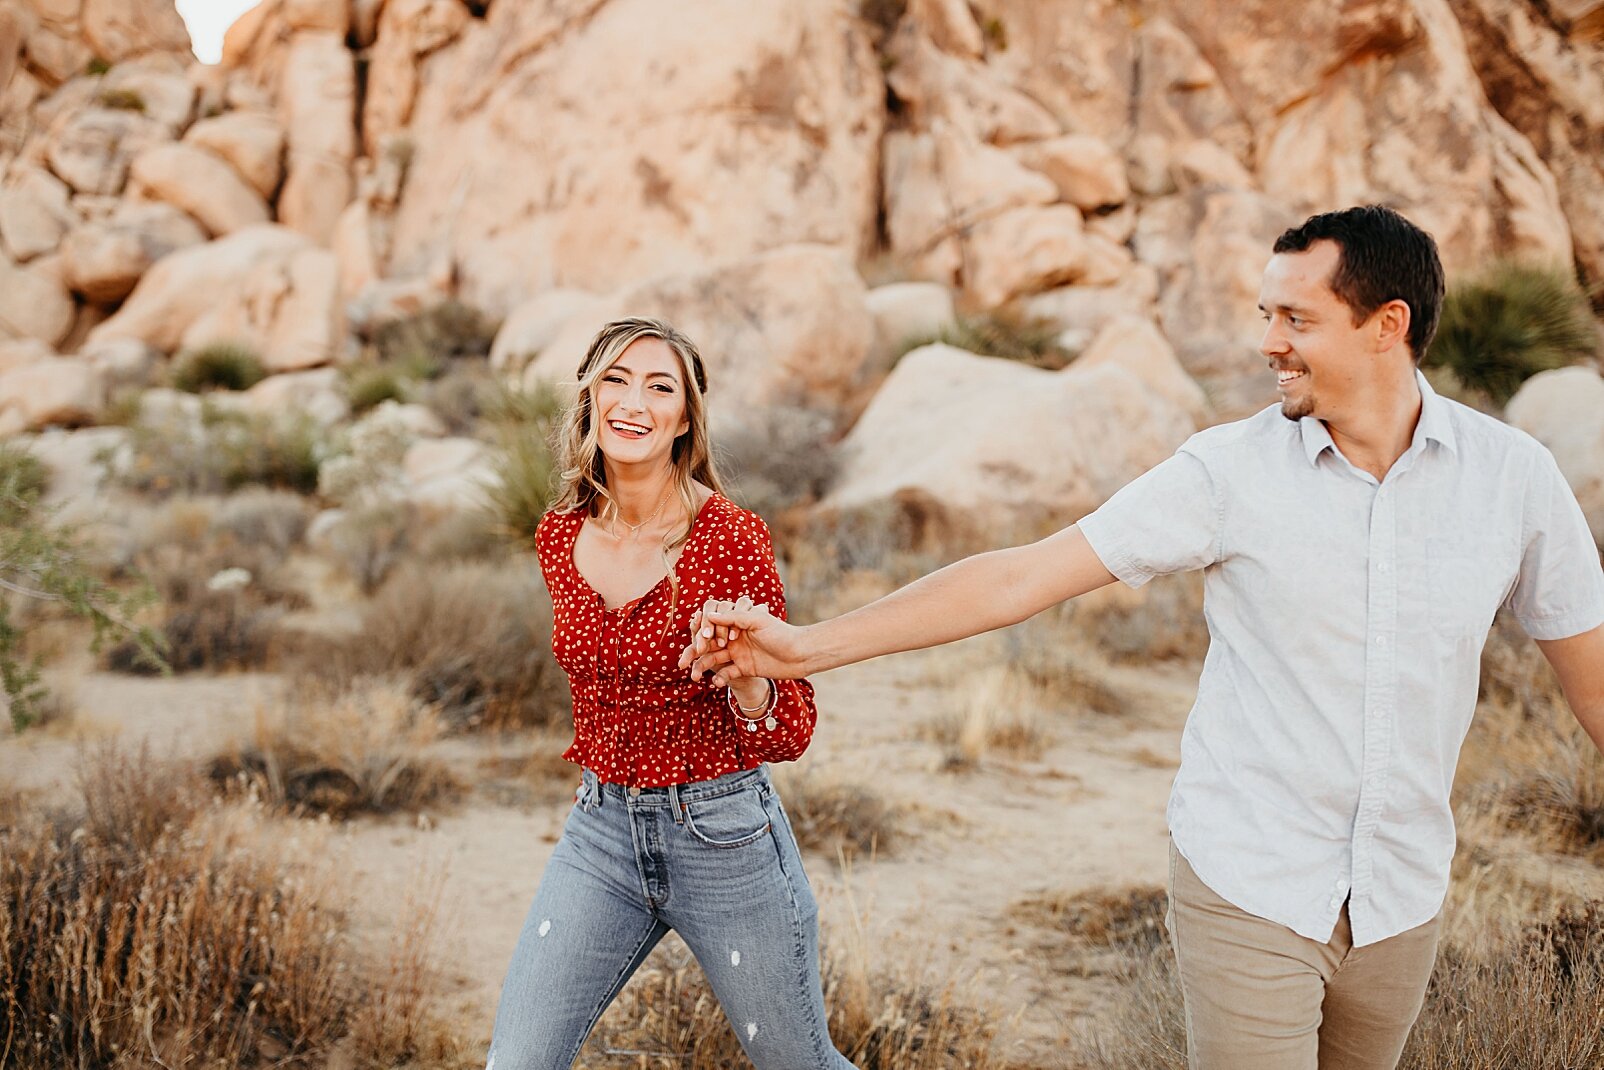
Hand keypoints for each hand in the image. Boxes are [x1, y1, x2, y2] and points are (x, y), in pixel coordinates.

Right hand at [680, 598, 807, 683]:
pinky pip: (727, 674)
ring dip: (704, 667)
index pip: (713, 625)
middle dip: (696, 652)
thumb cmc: (782, 633)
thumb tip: (709, 614)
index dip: (703, 633)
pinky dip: (720, 678)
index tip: (700, 639)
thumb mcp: (758, 621)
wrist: (801, 654)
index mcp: (737, 622)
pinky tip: (716, 683)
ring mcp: (739, 653)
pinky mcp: (744, 668)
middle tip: (683, 662)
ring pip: (715, 660)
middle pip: (709, 644)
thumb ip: (734, 617)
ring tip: (694, 676)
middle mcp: (735, 637)